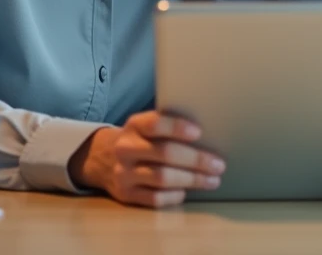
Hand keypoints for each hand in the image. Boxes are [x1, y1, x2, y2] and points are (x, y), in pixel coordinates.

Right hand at [68, 111, 225, 207]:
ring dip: (191, 179)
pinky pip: (154, 198)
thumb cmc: (140, 140)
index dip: (177, 127)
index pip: (155, 123)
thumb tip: (209, 133)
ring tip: (212, 180)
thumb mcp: (146, 126)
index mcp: (134, 125)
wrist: (103, 159)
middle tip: (218, 165)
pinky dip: (174, 195)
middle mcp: (126, 148)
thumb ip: (168, 126)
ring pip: (162, 178)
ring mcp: (124, 173)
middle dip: (196, 160)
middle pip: (164, 153)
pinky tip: (187, 191)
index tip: (199, 132)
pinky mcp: (126, 194)